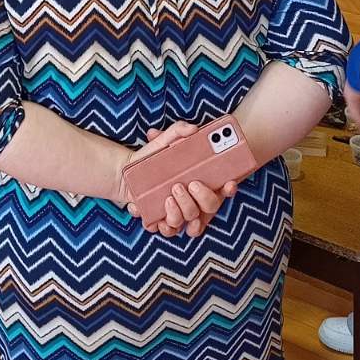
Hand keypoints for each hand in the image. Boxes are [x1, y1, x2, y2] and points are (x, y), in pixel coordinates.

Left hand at [118, 123, 236, 236]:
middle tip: (191, 184)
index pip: (225, 187)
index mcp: (204, 181)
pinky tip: (157, 218)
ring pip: (193, 221)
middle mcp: (197, 200)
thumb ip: (178, 130)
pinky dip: (164, 226)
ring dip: (184, 210)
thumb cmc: (154, 158)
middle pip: (211, 206)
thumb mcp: (166, 141)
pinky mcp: (166, 222)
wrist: (128, 174)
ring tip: (169, 198)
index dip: (230, 188)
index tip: (229, 182)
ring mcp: (183, 213)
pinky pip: (171, 230)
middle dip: (204, 197)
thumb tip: (191, 129)